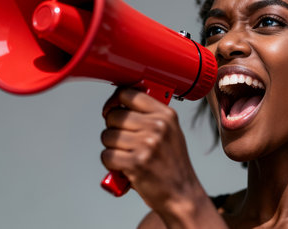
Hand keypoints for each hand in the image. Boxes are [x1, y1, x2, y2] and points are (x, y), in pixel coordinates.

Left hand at [100, 87, 200, 210]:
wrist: (181, 194)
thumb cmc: (172, 165)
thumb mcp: (170, 133)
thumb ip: (150, 117)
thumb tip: (119, 105)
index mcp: (166, 115)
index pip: (128, 94)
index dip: (114, 102)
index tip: (111, 110)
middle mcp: (158, 127)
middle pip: (114, 116)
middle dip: (113, 130)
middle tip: (124, 142)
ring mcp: (147, 144)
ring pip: (107, 136)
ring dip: (111, 148)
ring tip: (127, 156)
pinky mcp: (136, 163)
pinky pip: (106, 156)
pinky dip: (110, 164)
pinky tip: (124, 167)